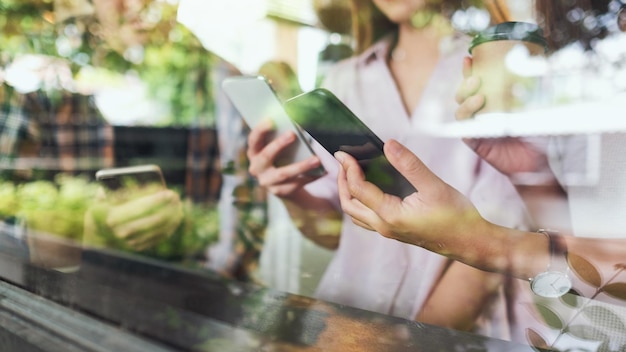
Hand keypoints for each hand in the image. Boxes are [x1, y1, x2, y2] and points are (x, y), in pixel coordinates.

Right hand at [84, 189, 182, 250]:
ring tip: (179, 206)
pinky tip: (176, 217)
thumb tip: (143, 184)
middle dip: (168, 207)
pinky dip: (170, 227)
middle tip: (176, 197)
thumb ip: (119, 190)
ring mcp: (131, 242)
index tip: (169, 193)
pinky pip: (159, 237)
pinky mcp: (138, 247)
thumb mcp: (105, 198)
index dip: (158, 200)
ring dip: (172, 217)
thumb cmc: (104, 210)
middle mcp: (122, 232)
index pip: (142, 207)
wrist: (96, 234)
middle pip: (154, 219)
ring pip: (159, 229)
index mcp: (114, 217)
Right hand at [247, 118, 322, 198]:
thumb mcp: (277, 147)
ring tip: (317, 159)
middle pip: (266, 156)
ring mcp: (267, 182)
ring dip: (301, 166)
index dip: (260, 130)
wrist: (280, 184)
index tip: (271, 120)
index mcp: (254, 152)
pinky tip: (322, 171)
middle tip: (293, 134)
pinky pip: (296, 184)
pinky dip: (310, 177)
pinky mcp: (279, 192)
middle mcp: (256, 168)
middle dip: (279, 144)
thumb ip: (282, 136)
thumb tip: (297, 125)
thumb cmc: (281, 157)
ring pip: (284, 174)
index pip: (253, 140)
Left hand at [335, 139, 488, 250]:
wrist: (470, 243)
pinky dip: (361, 202)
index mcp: (391, 215)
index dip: (348, 168)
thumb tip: (388, 145)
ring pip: (357, 215)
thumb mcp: (434, 186)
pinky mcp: (395, 231)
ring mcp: (388, 231)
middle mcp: (385, 226)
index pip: (358, 189)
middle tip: (343, 161)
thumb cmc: (456, 217)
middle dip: (341, 182)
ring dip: (349, 194)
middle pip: (349, 205)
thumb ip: (410, 165)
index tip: (344, 153)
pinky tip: (371, 187)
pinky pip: (368, 218)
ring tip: (351, 173)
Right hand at [455, 56, 550, 177]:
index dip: (470, 70)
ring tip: (479, 96)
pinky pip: (464, 129)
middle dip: (465, 84)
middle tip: (476, 78)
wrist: (538, 163)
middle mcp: (481, 114)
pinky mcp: (475, 142)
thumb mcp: (539, 109)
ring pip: (460, 111)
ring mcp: (476, 128)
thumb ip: (537, 94)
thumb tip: (543, 72)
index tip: (469, 58)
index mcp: (493, 103)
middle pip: (463, 95)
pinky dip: (467, 120)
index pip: (477, 84)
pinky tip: (477, 115)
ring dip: (466, 101)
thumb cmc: (538, 137)